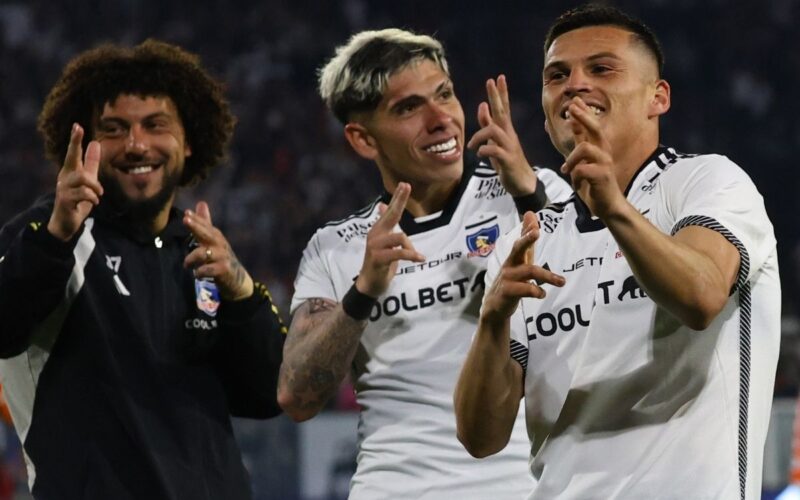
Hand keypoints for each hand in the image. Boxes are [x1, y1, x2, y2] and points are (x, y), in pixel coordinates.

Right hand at [47, 124, 103, 240]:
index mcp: (71, 171)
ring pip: (82, 178)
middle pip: (72, 158)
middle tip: (78, 129)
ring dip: (95, 186)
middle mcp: (64, 177)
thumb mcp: (88, 179)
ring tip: (98, 194)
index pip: (72, 152)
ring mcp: (63, 188)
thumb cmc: (77, 199)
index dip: (75, 139)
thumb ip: (91, 163)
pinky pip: (83, 194)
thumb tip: (95, 143)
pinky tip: (94, 202)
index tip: (77, 125)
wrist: (67, 221)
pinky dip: (92, 197)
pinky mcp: (65, 200)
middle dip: (75, 144)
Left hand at [183, 201, 253, 300]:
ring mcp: (222, 256)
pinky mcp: (223, 269)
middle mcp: (219, 244)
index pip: (205, 225)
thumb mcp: (213, 238)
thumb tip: (201, 202)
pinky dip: (199, 272)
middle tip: (186, 220)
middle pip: (206, 233)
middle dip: (196, 226)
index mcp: (215, 235)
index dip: (196, 219)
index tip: (187, 213)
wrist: (236, 276)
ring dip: (191, 259)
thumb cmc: (220, 255)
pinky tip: (197, 274)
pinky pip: (207, 270)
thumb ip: (205, 222)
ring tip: (187, 265)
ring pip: (202, 254)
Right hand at [355, 182, 424, 297]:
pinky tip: (420, 259)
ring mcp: (375, 246)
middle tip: (407, 186)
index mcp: (379, 230)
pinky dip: (411, 255)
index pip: (390, 211)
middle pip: (391, 214)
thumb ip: (386, 225)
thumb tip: (381, 205)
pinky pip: (399, 253)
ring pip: (399, 237)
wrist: (369, 284)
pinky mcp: (378, 258)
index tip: (405, 184)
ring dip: (410, 248)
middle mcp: (375, 234)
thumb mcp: (385, 242)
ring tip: (416, 256)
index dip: (397, 198)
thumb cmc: (380, 263)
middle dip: (399, 200)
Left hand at [467, 75, 537, 195]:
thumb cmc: (506, 160)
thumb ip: (488, 124)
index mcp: (505, 130)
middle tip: (491, 80)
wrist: (522, 182)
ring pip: (494, 131)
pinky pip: (494, 150)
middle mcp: (509, 135)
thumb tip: (482, 105)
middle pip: (502, 112)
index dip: (500, 93)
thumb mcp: (494, 141)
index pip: (504, 107)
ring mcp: (509, 146)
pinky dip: (484, 150)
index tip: (498, 77)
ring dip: (479, 136)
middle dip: (496, 96)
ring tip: (472, 146)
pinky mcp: (507, 159)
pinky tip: (479, 154)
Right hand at [481, 212, 564, 324]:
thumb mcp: (520, 261)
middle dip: (527, 239)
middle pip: (518, 248)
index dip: (527, 229)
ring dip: (547, 276)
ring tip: (562, 282)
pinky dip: (537, 291)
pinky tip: (542, 293)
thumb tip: (530, 216)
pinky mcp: (507, 292)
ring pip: (529, 271)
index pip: (521, 239)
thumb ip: (527, 241)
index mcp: (515, 257)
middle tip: (536, 232)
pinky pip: (525, 289)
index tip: (532, 216)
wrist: (495, 306)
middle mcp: (510, 265)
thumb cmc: (512, 281)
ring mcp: (507, 278)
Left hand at [559, 97, 625, 218]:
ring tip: (566, 170)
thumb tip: (573, 122)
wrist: (607, 206)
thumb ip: (580, 142)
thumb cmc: (594, 184)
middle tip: (572, 107)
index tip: (574, 100)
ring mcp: (605, 163)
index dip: (583, 112)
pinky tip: (576, 184)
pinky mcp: (603, 176)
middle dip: (583, 116)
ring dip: (572, 159)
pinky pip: (583, 169)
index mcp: (598, 147)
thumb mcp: (583, 160)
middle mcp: (604, 152)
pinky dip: (575, 176)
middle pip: (595, 128)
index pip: (591, 125)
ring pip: (585, 149)